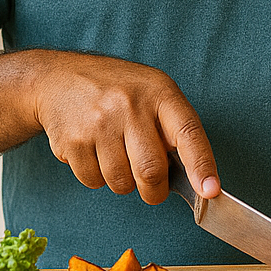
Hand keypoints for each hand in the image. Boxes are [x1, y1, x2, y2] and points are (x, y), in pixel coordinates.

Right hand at [31, 52, 218, 204]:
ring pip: (121, 183)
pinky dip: (97, 177)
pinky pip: (93, 181)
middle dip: (155, 190)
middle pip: (152, 170)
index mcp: (159, 92)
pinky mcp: (73, 140)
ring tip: (118, 157)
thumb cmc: (117, 90)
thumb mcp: (152, 92)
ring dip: (124, 183)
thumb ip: (172, 128)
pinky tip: (94, 152)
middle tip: (153, 187)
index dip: (201, 165)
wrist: (59, 78)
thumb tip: (192, 176)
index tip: (210, 191)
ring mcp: (100, 122)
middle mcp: (130, 105)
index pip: (188, 133)